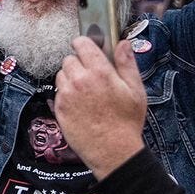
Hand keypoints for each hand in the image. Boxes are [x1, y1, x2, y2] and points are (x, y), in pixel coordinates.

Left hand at [53, 38, 146, 179]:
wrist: (112, 151)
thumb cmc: (127, 121)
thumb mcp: (135, 90)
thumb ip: (127, 63)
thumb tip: (122, 43)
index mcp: (99, 72)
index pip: (81, 44)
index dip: (84, 44)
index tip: (87, 49)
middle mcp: (79, 80)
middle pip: (69, 59)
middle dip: (78, 63)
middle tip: (91, 76)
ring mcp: (66, 95)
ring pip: (61, 75)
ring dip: (70, 78)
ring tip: (86, 92)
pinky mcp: (59, 108)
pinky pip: (58, 92)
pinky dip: (66, 94)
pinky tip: (80, 104)